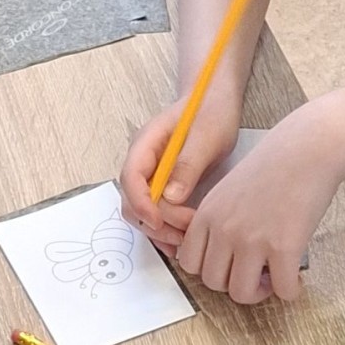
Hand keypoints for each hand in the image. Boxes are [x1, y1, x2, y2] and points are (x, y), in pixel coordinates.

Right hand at [120, 77, 248, 250]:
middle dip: (155, 221)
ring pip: (143, 211)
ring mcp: (151, 175)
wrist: (214, 102)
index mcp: (146, 143)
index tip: (159, 220)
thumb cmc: (210, 112)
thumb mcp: (206, 136)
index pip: (130, 176)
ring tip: (186, 241)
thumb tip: (171, 197)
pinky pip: (157, 212)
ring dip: (160, 230)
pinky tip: (181, 242)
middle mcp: (143, 162)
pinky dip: (166, 229)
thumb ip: (188, 165)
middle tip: (185, 232)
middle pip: (133, 199)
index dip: (140, 202)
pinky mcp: (163, 186)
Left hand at [172, 106, 341, 308]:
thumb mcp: (229, 189)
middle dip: (235, 283)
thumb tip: (224, 256)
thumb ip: (220, 220)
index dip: (211, 270)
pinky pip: (283, 291)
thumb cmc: (274, 164)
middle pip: (213, 282)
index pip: (189, 263)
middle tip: (256, 273)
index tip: (230, 265)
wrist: (307, 148)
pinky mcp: (284, 247)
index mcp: (207, 214)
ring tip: (275, 276)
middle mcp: (223, 229)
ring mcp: (252, 240)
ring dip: (260, 292)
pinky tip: (297, 277)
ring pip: (242, 293)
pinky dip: (291, 290)